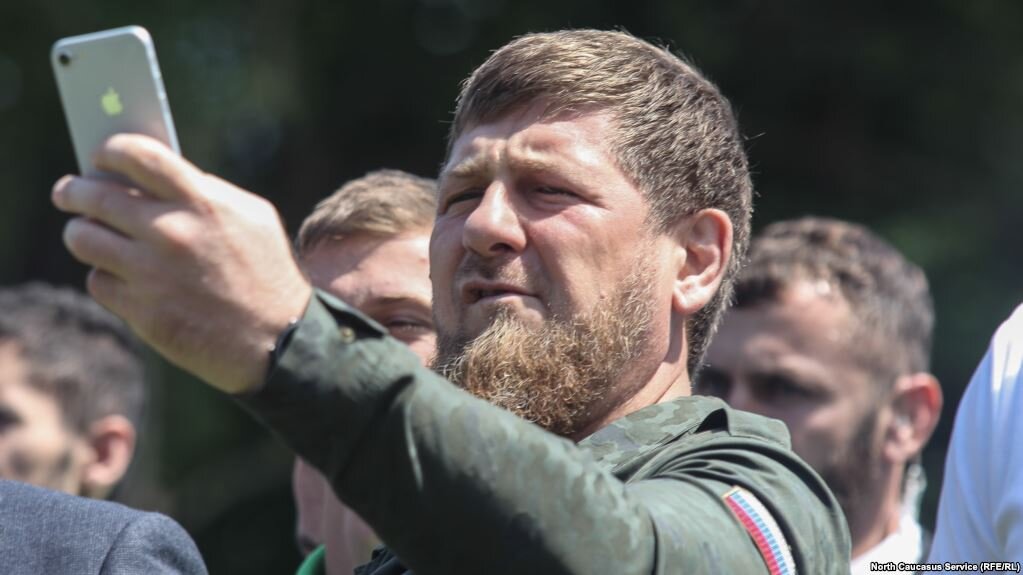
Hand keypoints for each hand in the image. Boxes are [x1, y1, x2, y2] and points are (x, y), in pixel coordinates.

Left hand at [52, 134, 312, 392]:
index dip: (109, 151)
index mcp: (202, 203)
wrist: (278, 341)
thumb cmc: (268, 274)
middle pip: (94, 196)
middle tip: (68, 193)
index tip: (100, 156)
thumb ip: (208, 191)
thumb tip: (156, 178)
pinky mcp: (142, 312)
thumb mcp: (253, 218)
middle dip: (74, 191)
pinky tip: (123, 278)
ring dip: (82, 234)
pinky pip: (98, 281)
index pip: (137, 156)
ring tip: (89, 235)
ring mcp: (152, 275)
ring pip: (83, 239)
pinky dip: (106, 278)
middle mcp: (171, 234)